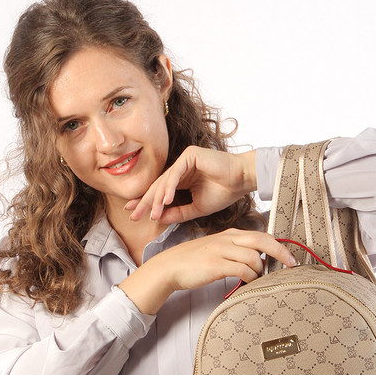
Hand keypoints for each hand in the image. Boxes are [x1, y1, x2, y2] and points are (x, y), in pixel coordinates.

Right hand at [118, 229, 297, 314]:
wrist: (169, 267)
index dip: (279, 246)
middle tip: (292, 265)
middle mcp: (228, 239)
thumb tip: (257, 262)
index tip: (290, 257)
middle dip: (281, 253)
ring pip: (254, 257)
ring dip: (261, 271)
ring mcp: (221, 250)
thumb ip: (236, 252)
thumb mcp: (217, 250)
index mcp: (230, 234)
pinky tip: (249, 283)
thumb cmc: (194, 262)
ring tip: (258, 280)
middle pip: (263, 241)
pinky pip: (242, 269)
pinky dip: (250, 277)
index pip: (261, 235)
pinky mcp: (215, 264)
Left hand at [125, 146, 256, 222]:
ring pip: (165, 181)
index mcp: (181, 181)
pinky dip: (170, 187)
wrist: (241, 180)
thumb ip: (178, 213)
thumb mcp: (197, 208)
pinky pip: (175, 173)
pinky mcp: (189, 155)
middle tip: (133, 215)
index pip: (160, 193)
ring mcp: (184, 160)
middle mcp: (180, 169)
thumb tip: (158, 219)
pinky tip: (165, 200)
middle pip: (158, 187)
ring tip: (152, 214)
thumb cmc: (224, 192)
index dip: (147, 204)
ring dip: (157, 199)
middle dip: (145, 202)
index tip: (134, 215)